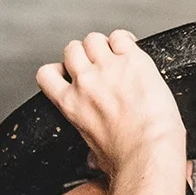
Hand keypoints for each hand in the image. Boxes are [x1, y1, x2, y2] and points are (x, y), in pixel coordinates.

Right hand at [36, 30, 185, 178]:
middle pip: (72, 49)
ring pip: (93, 39)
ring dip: (105, 46)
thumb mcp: (95, 151)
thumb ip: (91, 144)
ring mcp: (108, 68)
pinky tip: (133, 52)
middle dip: (85, 55)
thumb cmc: (126, 158)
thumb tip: (94, 158)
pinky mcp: (132, 59)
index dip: (59, 69)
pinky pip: (120, 36)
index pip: (46, 74)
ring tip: (118, 58)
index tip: (70, 73)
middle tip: (101, 66)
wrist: (149, 151)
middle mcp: (85, 83)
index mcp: (70, 104)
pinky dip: (126, 41)